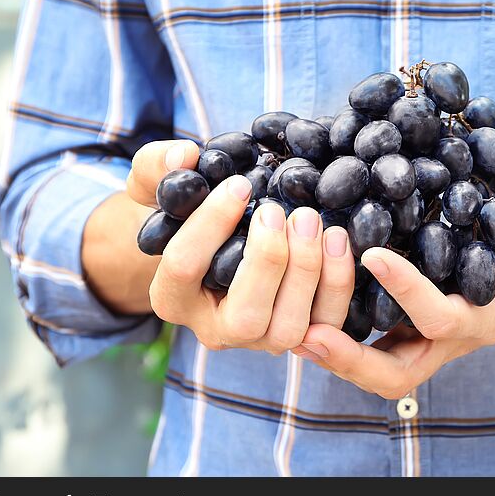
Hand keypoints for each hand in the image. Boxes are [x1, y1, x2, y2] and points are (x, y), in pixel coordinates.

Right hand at [128, 140, 355, 353]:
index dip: (211, 225)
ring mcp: (261, 338)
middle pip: (244, 317)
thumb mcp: (157, 183)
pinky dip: (337, 282)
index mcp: (172, 299)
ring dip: (307, 271)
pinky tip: (335, 237)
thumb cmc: (187, 211)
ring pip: (288, 328)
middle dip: (268, 261)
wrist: (221, 239)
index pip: (185, 268)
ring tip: (310, 219)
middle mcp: (216, 331)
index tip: (240, 185)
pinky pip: (326, 322)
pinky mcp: (301, 335)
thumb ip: (158, 165)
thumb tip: (186, 156)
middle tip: (278, 210)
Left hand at [293, 211, 494, 397]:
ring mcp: (428, 334)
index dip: (408, 291)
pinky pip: (370, 340)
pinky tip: (305, 300)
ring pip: (375, 366)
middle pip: (395, 373)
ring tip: (290, 323)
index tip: (372, 254)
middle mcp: (452, 337)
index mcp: (486, 320)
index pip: (441, 319)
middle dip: (350, 360)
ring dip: (334, 352)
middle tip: (305, 333)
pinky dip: (337, 329)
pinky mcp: (411, 322)